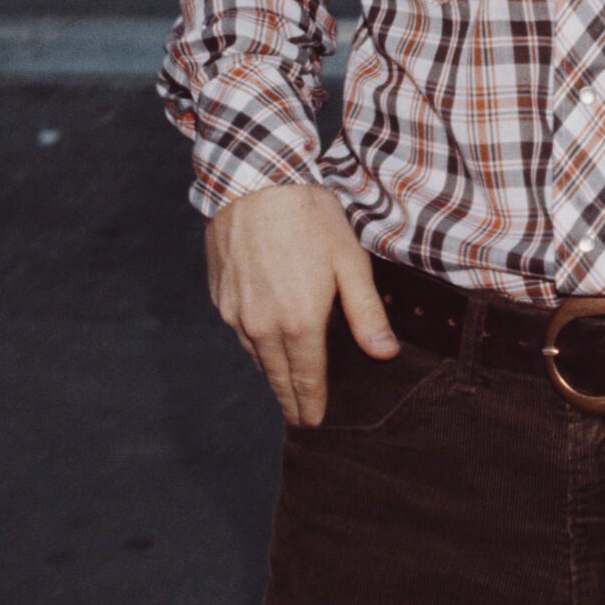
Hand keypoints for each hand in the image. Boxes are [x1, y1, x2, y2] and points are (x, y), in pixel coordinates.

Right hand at [205, 182, 396, 426]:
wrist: (254, 181)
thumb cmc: (309, 218)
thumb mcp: (350, 263)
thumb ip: (367, 314)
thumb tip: (385, 354)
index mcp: (298, 324)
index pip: (307, 379)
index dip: (312, 404)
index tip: (314, 423)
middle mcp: (261, 326)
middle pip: (277, 376)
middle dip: (290, 400)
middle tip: (299, 419)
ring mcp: (235, 313)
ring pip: (256, 355)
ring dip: (271, 373)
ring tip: (284, 385)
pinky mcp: (219, 296)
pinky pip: (239, 331)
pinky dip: (254, 343)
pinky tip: (264, 341)